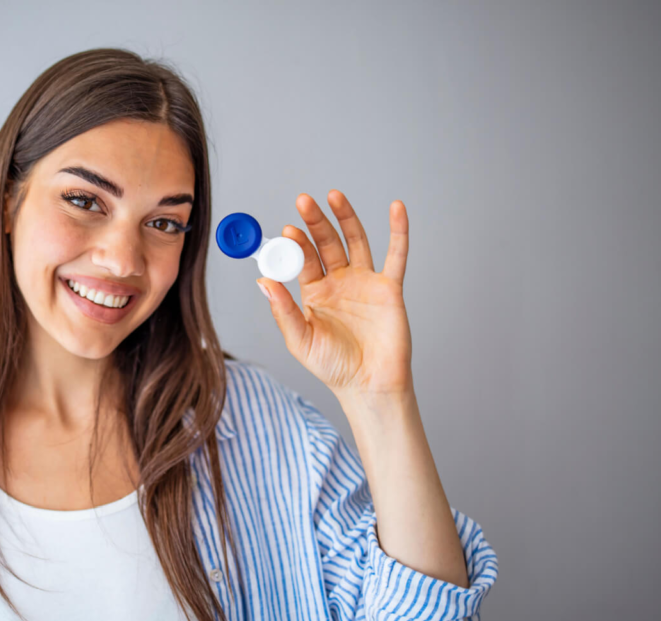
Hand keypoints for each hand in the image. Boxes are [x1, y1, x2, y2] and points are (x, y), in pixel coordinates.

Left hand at [257, 191, 413, 398]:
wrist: (368, 385)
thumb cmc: (332, 367)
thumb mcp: (300, 339)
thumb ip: (282, 310)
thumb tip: (262, 280)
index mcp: (314, 292)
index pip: (303, 259)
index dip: (295, 244)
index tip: (287, 230)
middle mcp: (339, 282)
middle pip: (327, 243)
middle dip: (316, 222)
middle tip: (304, 201)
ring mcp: (364, 282)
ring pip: (356, 241)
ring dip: (346, 217)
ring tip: (334, 195)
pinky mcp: (389, 289)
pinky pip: (396, 255)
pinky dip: (398, 231)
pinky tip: (396, 208)